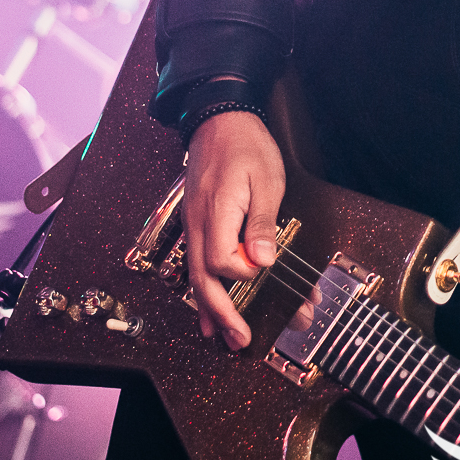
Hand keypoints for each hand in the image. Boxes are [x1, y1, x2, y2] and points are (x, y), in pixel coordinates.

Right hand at [183, 107, 286, 350]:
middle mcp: (198, 224)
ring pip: (195, 276)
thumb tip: (262, 260)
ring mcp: (193, 224)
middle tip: (241, 341)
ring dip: (210, 309)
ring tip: (223, 336)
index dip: (245, 274)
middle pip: (203, 280)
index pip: (224, 262)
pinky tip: (207, 309)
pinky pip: (195, 262)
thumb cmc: (246, 145)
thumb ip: (262, 221)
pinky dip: (202, 290)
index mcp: (216, 213)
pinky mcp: (196, 222)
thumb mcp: (266, 179)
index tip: (266, 270)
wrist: (219, 118)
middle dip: (222, 314)